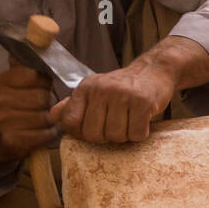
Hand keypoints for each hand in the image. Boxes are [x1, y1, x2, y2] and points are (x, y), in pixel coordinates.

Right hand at [0, 59, 56, 159]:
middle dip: (47, 102)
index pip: (35, 75)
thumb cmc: (15, 104)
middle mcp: (1, 100)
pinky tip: (40, 132)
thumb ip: (25, 61)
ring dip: (49, 119)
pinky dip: (48, 134)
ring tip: (40, 119)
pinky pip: (45, 134)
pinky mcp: (13, 140)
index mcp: (3, 81)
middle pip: (43, 97)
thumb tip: (34, 27)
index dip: (43, 82)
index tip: (40, 86)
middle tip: (40, 106)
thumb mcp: (16, 81)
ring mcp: (5, 121)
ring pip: (46, 117)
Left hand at [48, 57, 176, 142]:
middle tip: (115, 126)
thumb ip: (73, 104)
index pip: (70, 121)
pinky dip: (140, 133)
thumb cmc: (123, 86)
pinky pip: (136, 134)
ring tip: (129, 122)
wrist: (154, 71)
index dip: (80, 133)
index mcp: (86, 88)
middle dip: (105, 137)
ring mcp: (122, 95)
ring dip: (125, 136)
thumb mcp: (95, 90)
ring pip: (116, 136)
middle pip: (93, 134)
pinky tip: (141, 121)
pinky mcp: (142, 102)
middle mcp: (101, 90)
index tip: (93, 130)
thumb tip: (53, 115)